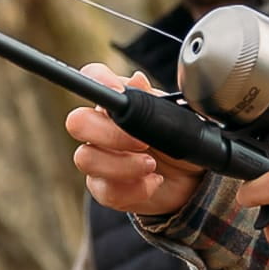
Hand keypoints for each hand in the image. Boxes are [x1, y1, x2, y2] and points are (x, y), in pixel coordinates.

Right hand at [66, 65, 208, 216]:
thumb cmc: (177, 140)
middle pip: (78, 122)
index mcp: (116, 101)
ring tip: (152, 166)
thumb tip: (137, 79)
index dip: (97, 81)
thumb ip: (154, 100)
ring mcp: (98, 159)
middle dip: (111, 134)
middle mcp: (100, 127)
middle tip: (143, 143)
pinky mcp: (104, 188)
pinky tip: (154, 182)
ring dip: (123, 165)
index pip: (92, 79)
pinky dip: (135, 189)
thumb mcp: (175, 116)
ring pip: (86, 159)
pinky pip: (105, 190)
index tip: (118, 93)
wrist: (191, 178)